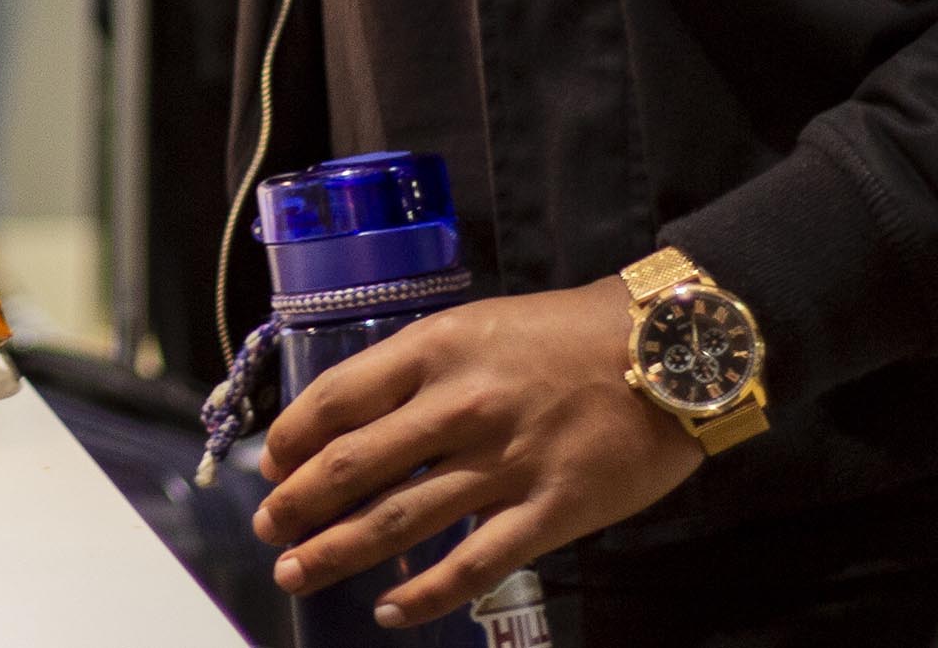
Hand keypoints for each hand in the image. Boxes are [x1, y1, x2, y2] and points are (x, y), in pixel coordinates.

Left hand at [253, 277, 698, 626]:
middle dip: (296, 505)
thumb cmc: (568, 334)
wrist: (669, 352)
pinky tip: (390, 610)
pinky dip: (424, 595)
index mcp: (436, 350)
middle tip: (268, 529)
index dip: (290, 440)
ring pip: (397, 521)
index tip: (270, 468)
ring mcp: (504, 464)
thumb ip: (418, 370)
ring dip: (335, 552)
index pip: (336, 399)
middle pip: (351, 466)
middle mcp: (459, 407)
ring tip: (296, 572)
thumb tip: (352, 419)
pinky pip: (472, 565)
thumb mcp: (478, 327)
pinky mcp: (550, 512)